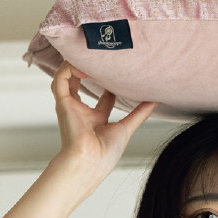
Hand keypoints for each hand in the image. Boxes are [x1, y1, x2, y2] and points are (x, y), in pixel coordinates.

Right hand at [52, 60, 156, 181]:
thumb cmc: (105, 154)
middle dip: (88, 68)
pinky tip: (82, 65)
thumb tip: (156, 100)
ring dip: (75, 64)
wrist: (90, 162)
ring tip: (89, 55)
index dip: (111, 84)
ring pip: (67, 77)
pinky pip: (61, 79)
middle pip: (82, 83)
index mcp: (96, 119)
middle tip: (100, 56)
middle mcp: (81, 111)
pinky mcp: (63, 103)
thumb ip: (140, 112)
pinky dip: (68, 68)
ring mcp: (70, 107)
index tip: (120, 73)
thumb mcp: (127, 127)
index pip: (103, 96)